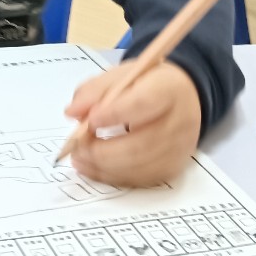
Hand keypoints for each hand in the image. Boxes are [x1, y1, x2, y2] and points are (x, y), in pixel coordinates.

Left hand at [63, 61, 200, 187]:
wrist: (182, 99)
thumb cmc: (147, 85)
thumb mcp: (121, 76)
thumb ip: (95, 90)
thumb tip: (72, 112)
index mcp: (167, 90)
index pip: (142, 104)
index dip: (114, 115)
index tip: (89, 121)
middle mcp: (179, 122)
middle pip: (141, 144)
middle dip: (102, 151)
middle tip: (76, 148)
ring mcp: (178, 150)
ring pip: (139, 167)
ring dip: (104, 167)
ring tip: (80, 159)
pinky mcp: (173, 169)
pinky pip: (141, 180)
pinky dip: (114, 177)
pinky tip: (96, 168)